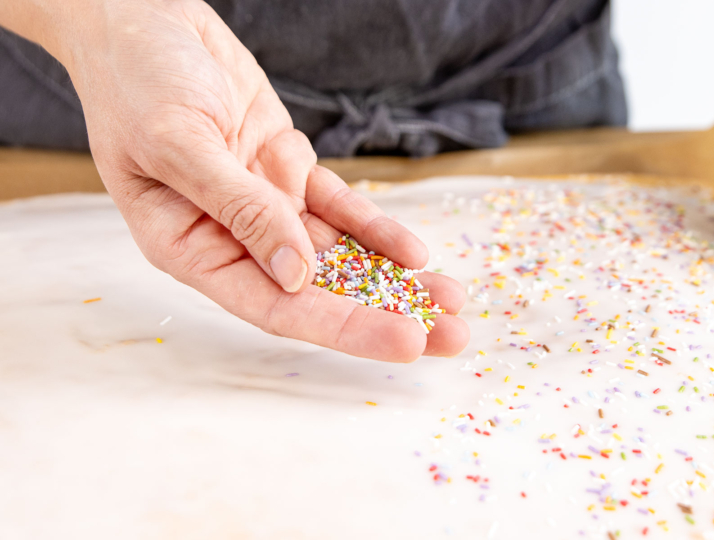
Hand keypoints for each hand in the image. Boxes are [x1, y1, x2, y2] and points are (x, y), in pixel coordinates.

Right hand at [53, 0, 468, 360]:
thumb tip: (297, 275)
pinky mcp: (290, 171)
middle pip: (320, 292)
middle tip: (449, 336)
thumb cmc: (135, 80)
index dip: (343, 327)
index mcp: (192, 249)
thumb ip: (239, 208)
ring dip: (396, 279)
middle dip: (387, 313)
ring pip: (341, 256)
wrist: (144, 20)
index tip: (404, 342)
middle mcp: (235, 238)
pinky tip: (416, 252)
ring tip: (452, 301)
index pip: (276, 307)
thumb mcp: (177, 143)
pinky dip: (378, 229)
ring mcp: (268, 206)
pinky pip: (342, 208)